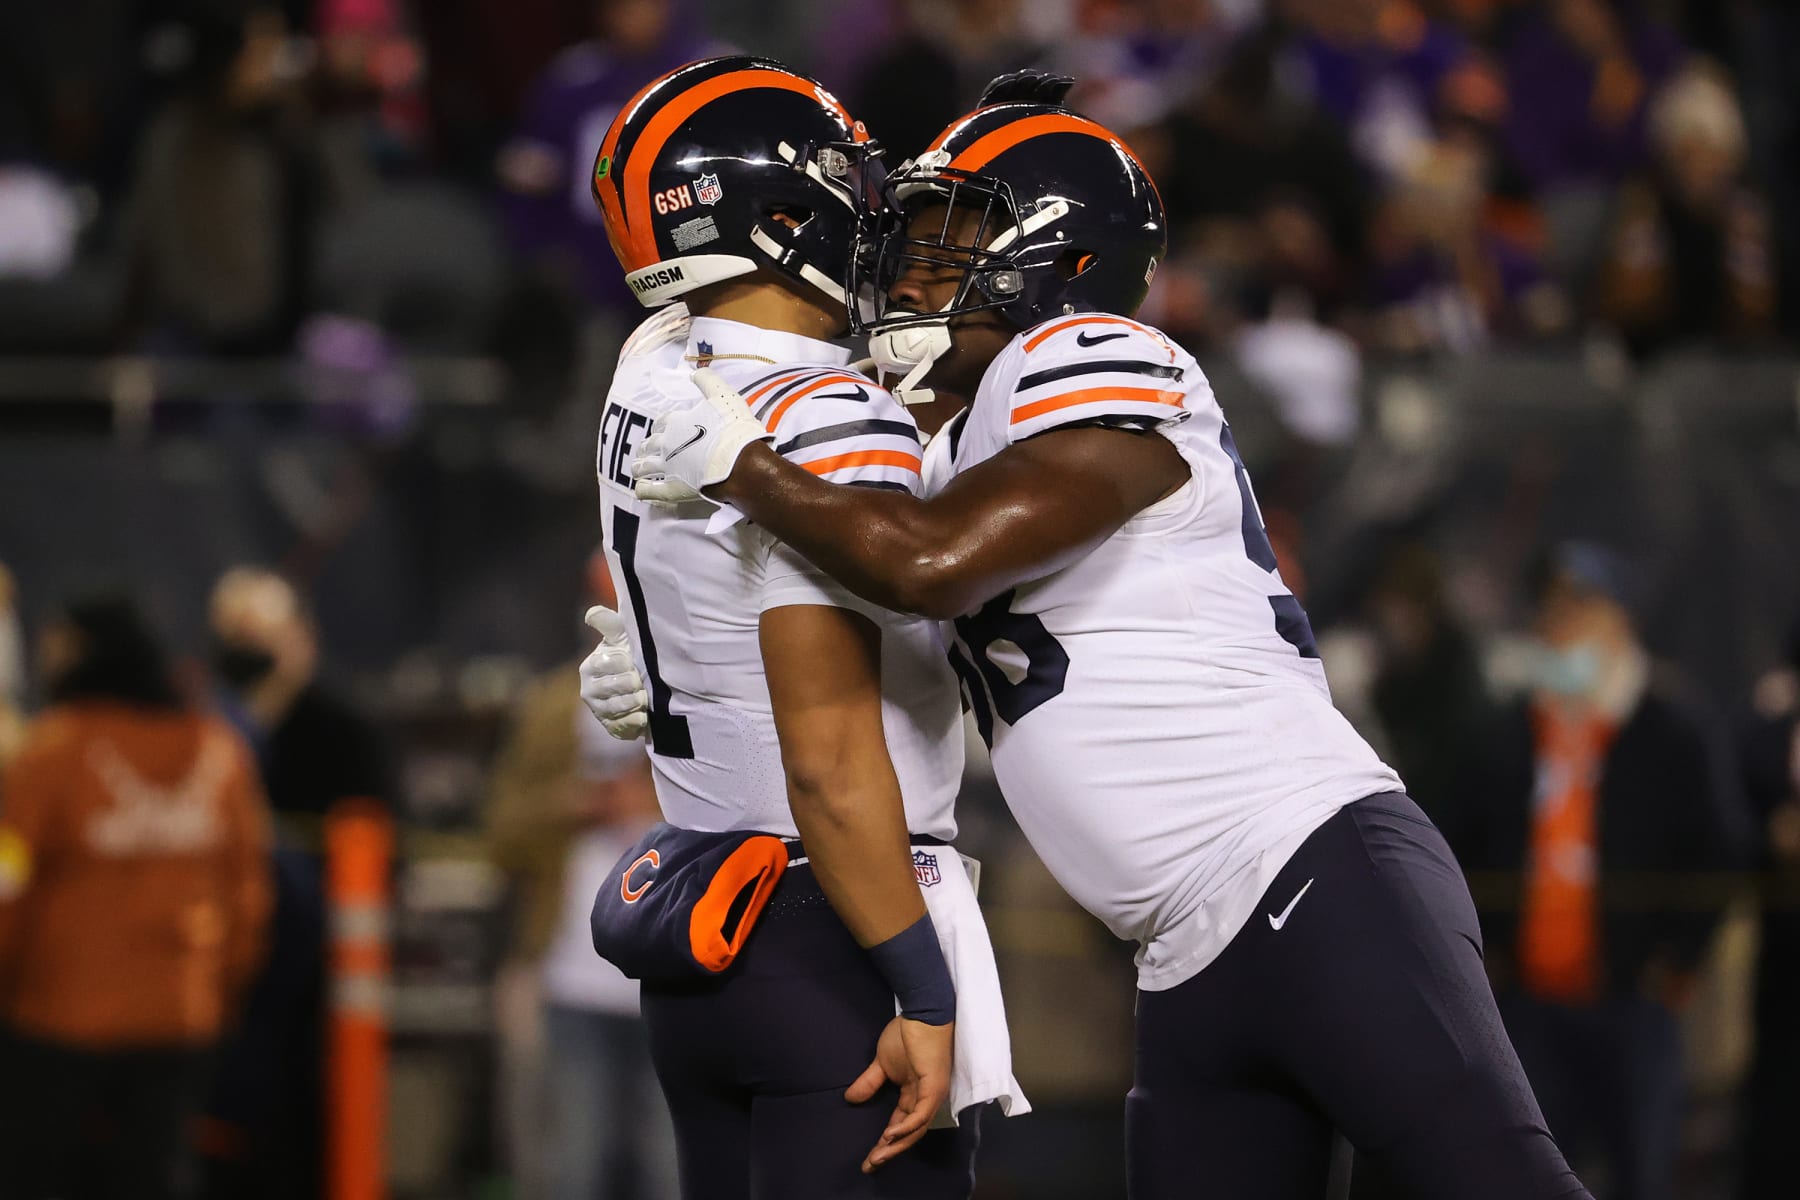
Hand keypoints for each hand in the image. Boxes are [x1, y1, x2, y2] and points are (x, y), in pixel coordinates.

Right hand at [580, 606, 647, 738]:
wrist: (643, 685)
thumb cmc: (630, 654)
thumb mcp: (621, 636)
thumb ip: (608, 623)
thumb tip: (591, 614)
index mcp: (591, 666)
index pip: (610, 661)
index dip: (626, 661)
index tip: (633, 659)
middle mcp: (589, 689)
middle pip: (619, 685)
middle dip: (635, 682)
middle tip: (642, 679)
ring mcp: (599, 710)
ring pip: (621, 706)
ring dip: (638, 700)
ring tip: (646, 695)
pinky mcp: (610, 727)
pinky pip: (624, 726)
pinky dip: (637, 720)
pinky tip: (644, 714)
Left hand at [631, 367, 772, 504]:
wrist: (740, 460)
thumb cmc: (733, 428)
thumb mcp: (723, 395)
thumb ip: (707, 380)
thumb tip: (695, 372)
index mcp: (677, 423)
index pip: (663, 422)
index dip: (661, 425)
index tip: (661, 428)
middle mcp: (667, 444)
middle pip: (650, 444)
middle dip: (647, 446)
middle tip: (646, 450)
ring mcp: (668, 468)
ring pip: (644, 467)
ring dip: (639, 467)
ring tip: (637, 468)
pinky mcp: (673, 489)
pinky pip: (650, 491)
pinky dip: (643, 491)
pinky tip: (640, 490)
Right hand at [844, 1016, 953, 1171]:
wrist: (921, 1012)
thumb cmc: (906, 1034)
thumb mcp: (882, 1063)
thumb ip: (870, 1082)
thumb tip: (850, 1099)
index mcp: (915, 1094)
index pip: (900, 1125)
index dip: (885, 1143)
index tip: (868, 1158)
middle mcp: (926, 1099)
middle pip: (909, 1134)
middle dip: (889, 1152)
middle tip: (870, 1165)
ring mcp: (932, 1093)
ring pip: (916, 1129)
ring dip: (896, 1144)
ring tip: (877, 1155)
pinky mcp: (934, 1085)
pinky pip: (921, 1113)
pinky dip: (906, 1126)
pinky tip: (890, 1135)